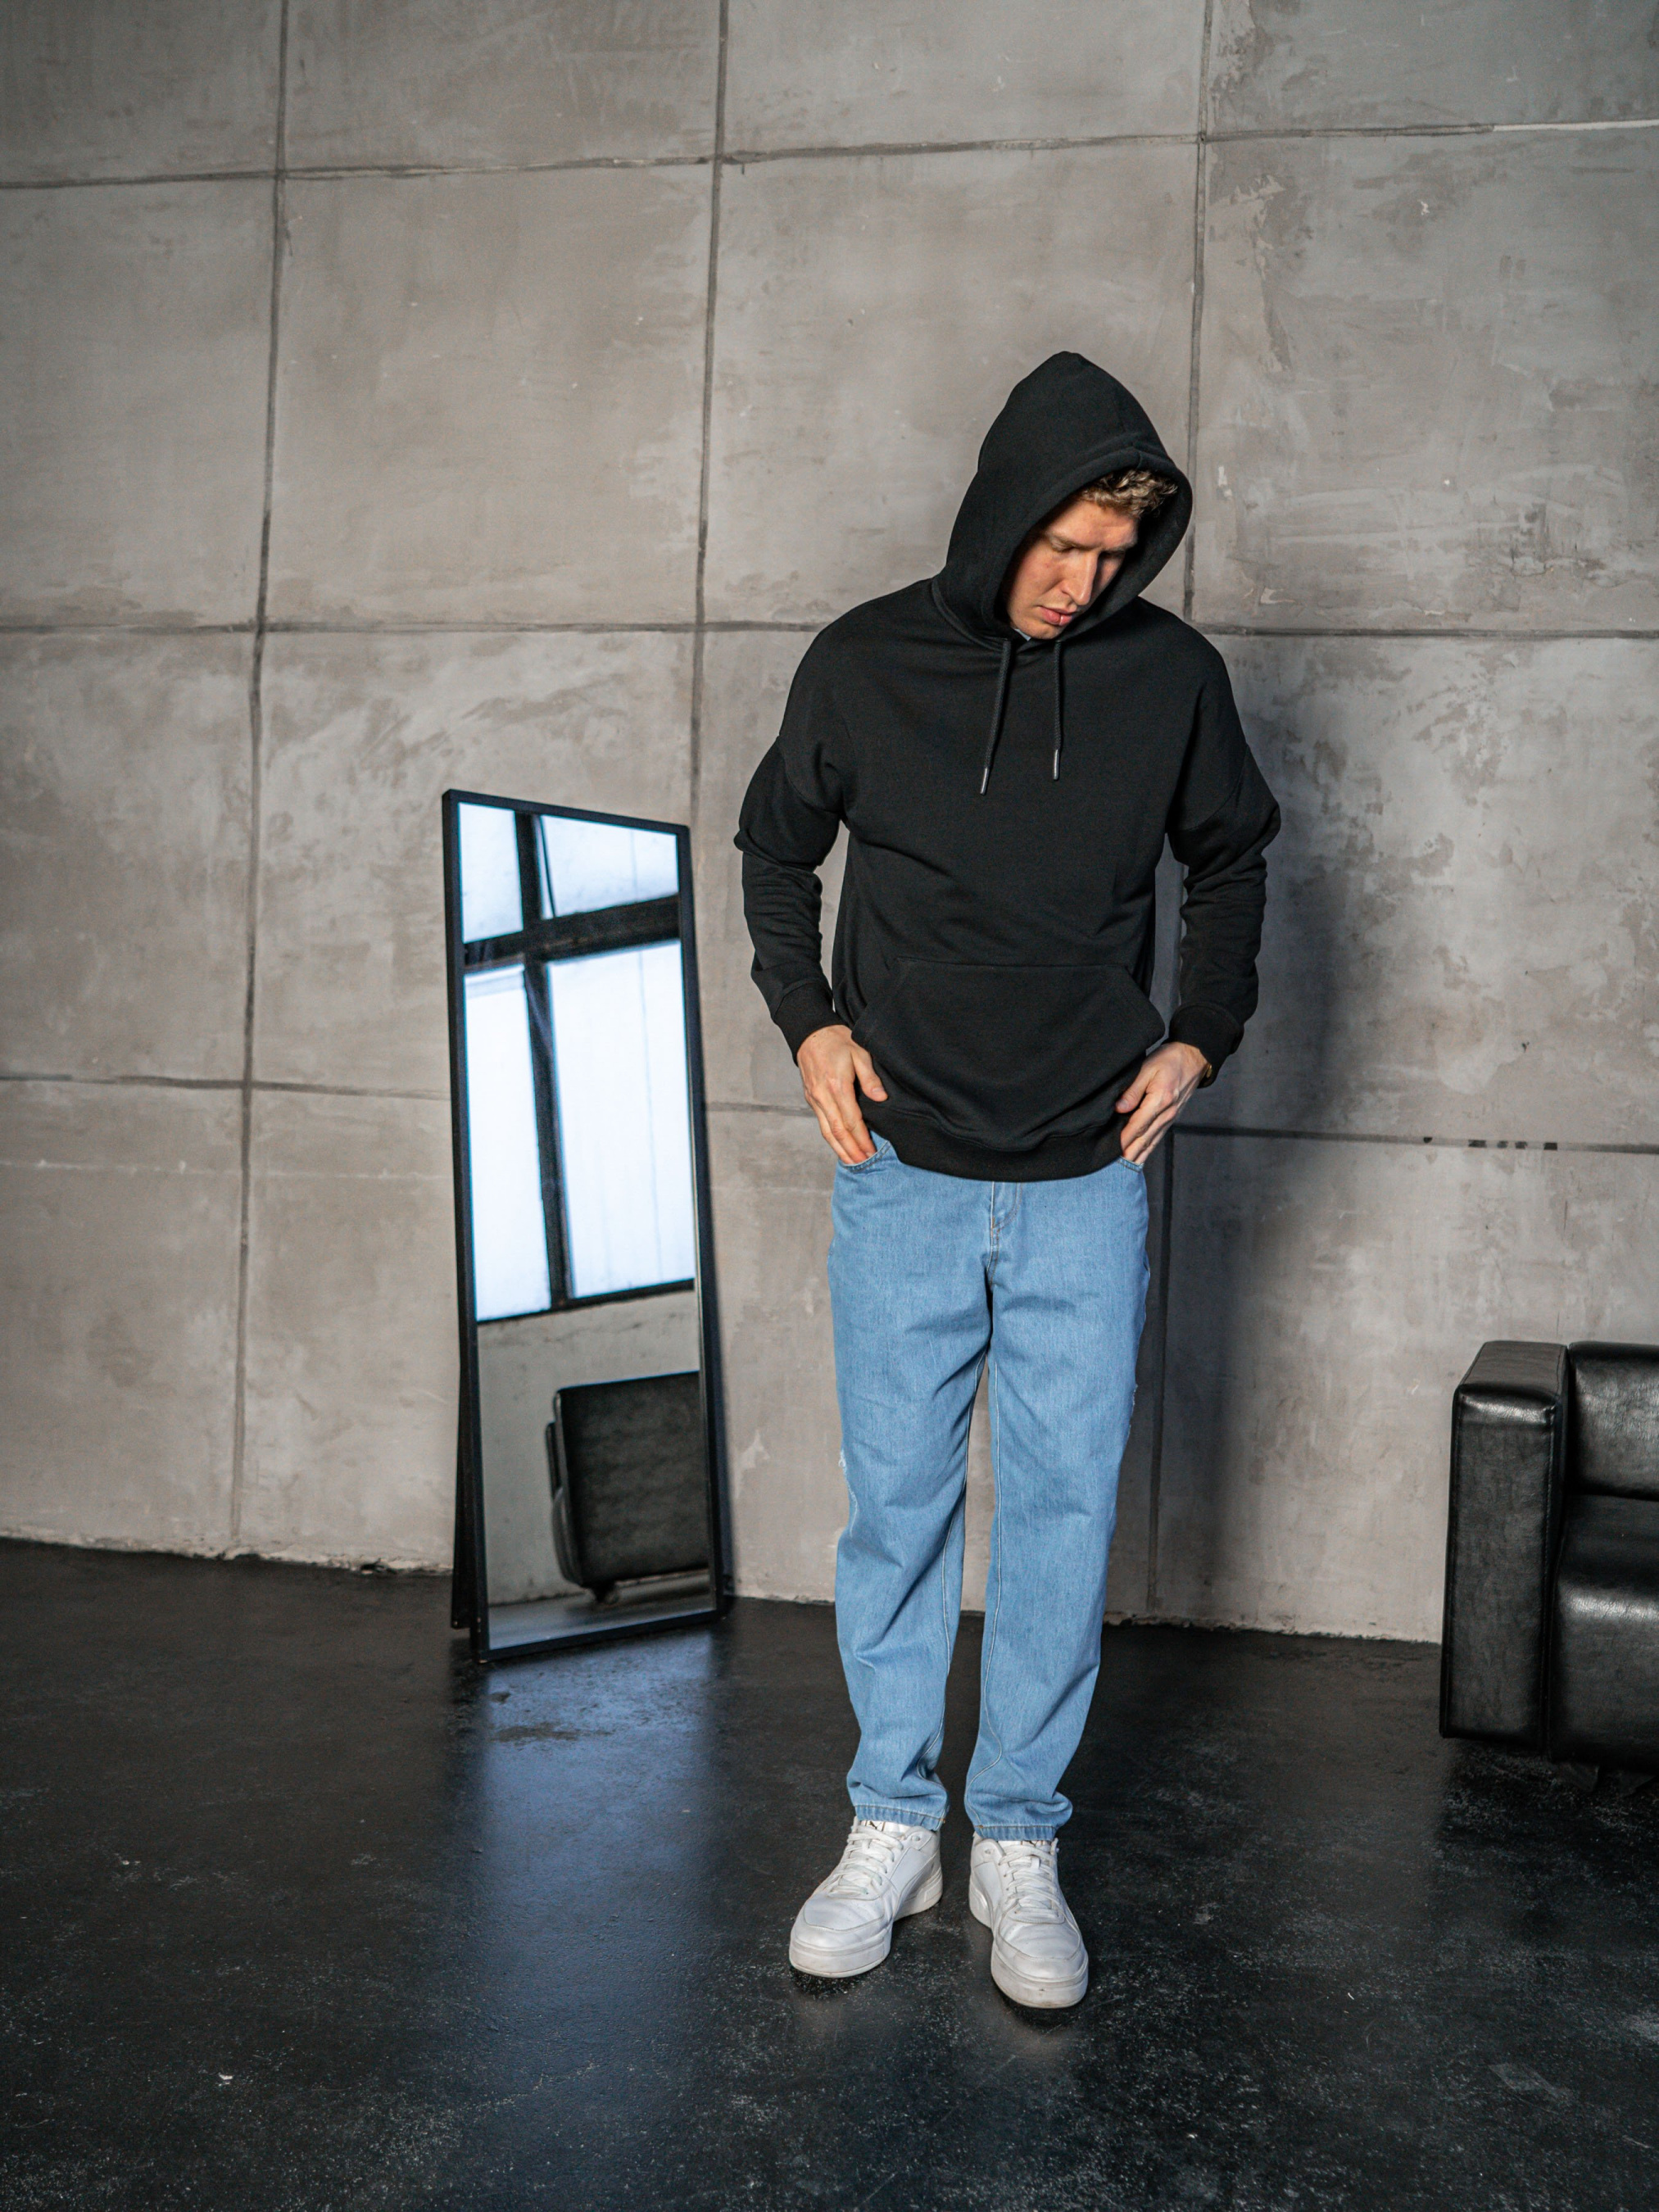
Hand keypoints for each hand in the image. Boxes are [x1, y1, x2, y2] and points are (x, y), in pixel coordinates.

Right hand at [797, 1024, 887, 1165]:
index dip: (862, 1139)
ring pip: (826, 1131)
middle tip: (864, 1163)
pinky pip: (821, 1123)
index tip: (872, 1151)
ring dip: (839, 1149)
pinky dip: (831, 1138)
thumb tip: (880, 1098)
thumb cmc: (837, 1040)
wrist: (810, 1032)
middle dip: (851, 1150)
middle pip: (837, 1131)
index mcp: (837, 1086)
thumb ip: (870, 1078)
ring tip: (852, 1162)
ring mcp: (814, 1098)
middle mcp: (822, 1096)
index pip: (852, 1121)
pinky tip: (840, 1145)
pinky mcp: (811, 1098)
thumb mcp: (859, 1052)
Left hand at [1115, 1041, 1208, 1165]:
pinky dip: (1148, 1149)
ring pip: (1152, 1142)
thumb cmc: (1169, 1060)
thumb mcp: (1147, 1068)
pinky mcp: (1172, 1117)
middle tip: (1113, 1168)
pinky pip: (1158, 1137)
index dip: (1123, 1140)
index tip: (1111, 1152)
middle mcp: (1167, 1113)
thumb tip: (1120, 1109)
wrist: (1194, 1057)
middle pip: (1144, 1139)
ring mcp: (1171, 1117)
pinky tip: (1140, 1156)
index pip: (1136, 1126)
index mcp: (1159, 1101)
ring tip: (1124, 1168)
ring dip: (1138, 1155)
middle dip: (1129, 1154)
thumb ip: (1133, 1090)